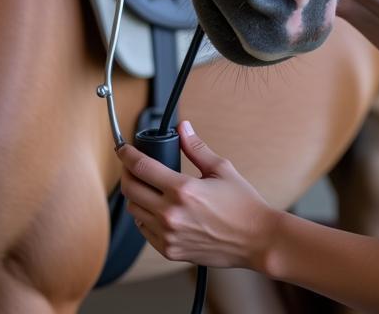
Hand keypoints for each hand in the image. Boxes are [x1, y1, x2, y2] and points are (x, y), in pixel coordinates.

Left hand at [117, 122, 280, 271]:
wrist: (255, 240)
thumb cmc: (242, 205)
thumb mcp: (221, 169)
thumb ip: (196, 147)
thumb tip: (183, 127)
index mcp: (183, 190)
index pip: (141, 167)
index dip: (127, 154)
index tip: (123, 148)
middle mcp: (171, 214)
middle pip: (130, 190)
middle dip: (126, 173)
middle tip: (131, 166)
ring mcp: (168, 235)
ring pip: (134, 211)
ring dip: (135, 196)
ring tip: (146, 186)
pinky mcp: (170, 251)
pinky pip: (144, 231)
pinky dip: (144, 217)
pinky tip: (156, 208)